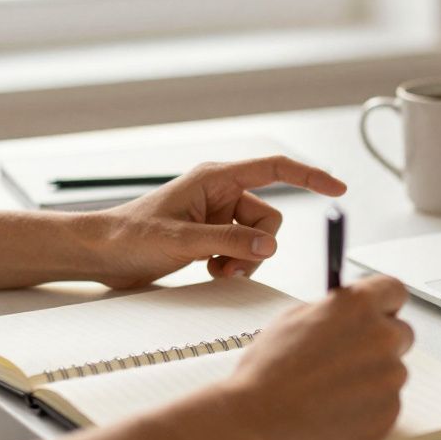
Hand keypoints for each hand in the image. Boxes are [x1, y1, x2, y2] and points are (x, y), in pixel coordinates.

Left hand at [87, 155, 346, 287]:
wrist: (102, 254)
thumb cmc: (130, 235)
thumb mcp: (182, 241)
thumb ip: (228, 243)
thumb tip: (268, 248)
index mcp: (216, 179)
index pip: (275, 169)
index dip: (310, 177)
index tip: (338, 189)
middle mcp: (222, 193)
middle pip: (269, 219)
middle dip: (256, 247)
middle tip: (226, 266)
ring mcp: (218, 216)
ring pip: (258, 240)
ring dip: (243, 260)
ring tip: (213, 270)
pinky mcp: (213, 236)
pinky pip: (244, 251)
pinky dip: (233, 265)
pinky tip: (208, 270)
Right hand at [218, 275, 413, 439]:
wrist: (256, 420)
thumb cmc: (268, 371)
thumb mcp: (294, 318)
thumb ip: (333, 311)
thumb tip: (349, 312)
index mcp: (358, 306)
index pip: (394, 290)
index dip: (384, 303)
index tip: (379, 312)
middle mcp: (382, 337)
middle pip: (401, 333)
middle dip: (380, 342)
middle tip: (349, 358)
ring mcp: (389, 377)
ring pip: (393, 371)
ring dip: (373, 377)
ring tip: (332, 389)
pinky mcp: (389, 412)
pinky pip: (387, 403)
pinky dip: (369, 406)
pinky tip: (337, 409)